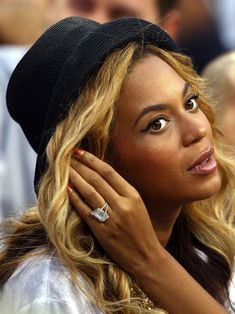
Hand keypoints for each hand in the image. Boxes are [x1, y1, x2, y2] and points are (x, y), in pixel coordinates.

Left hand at [68, 149, 161, 273]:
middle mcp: (122, 204)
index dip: (92, 160)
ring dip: (75, 179)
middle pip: (96, 179)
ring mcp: (112, 218)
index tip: (80, 152)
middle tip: (67, 157)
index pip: (108, 172)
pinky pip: (85, 211)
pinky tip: (67, 190)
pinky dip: (75, 199)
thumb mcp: (137, 205)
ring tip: (64, 169)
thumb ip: (121, 191)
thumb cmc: (141, 229)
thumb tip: (100, 175)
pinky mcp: (102, 232)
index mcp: (132, 195)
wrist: (146, 257)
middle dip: (80, 166)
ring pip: (89, 192)